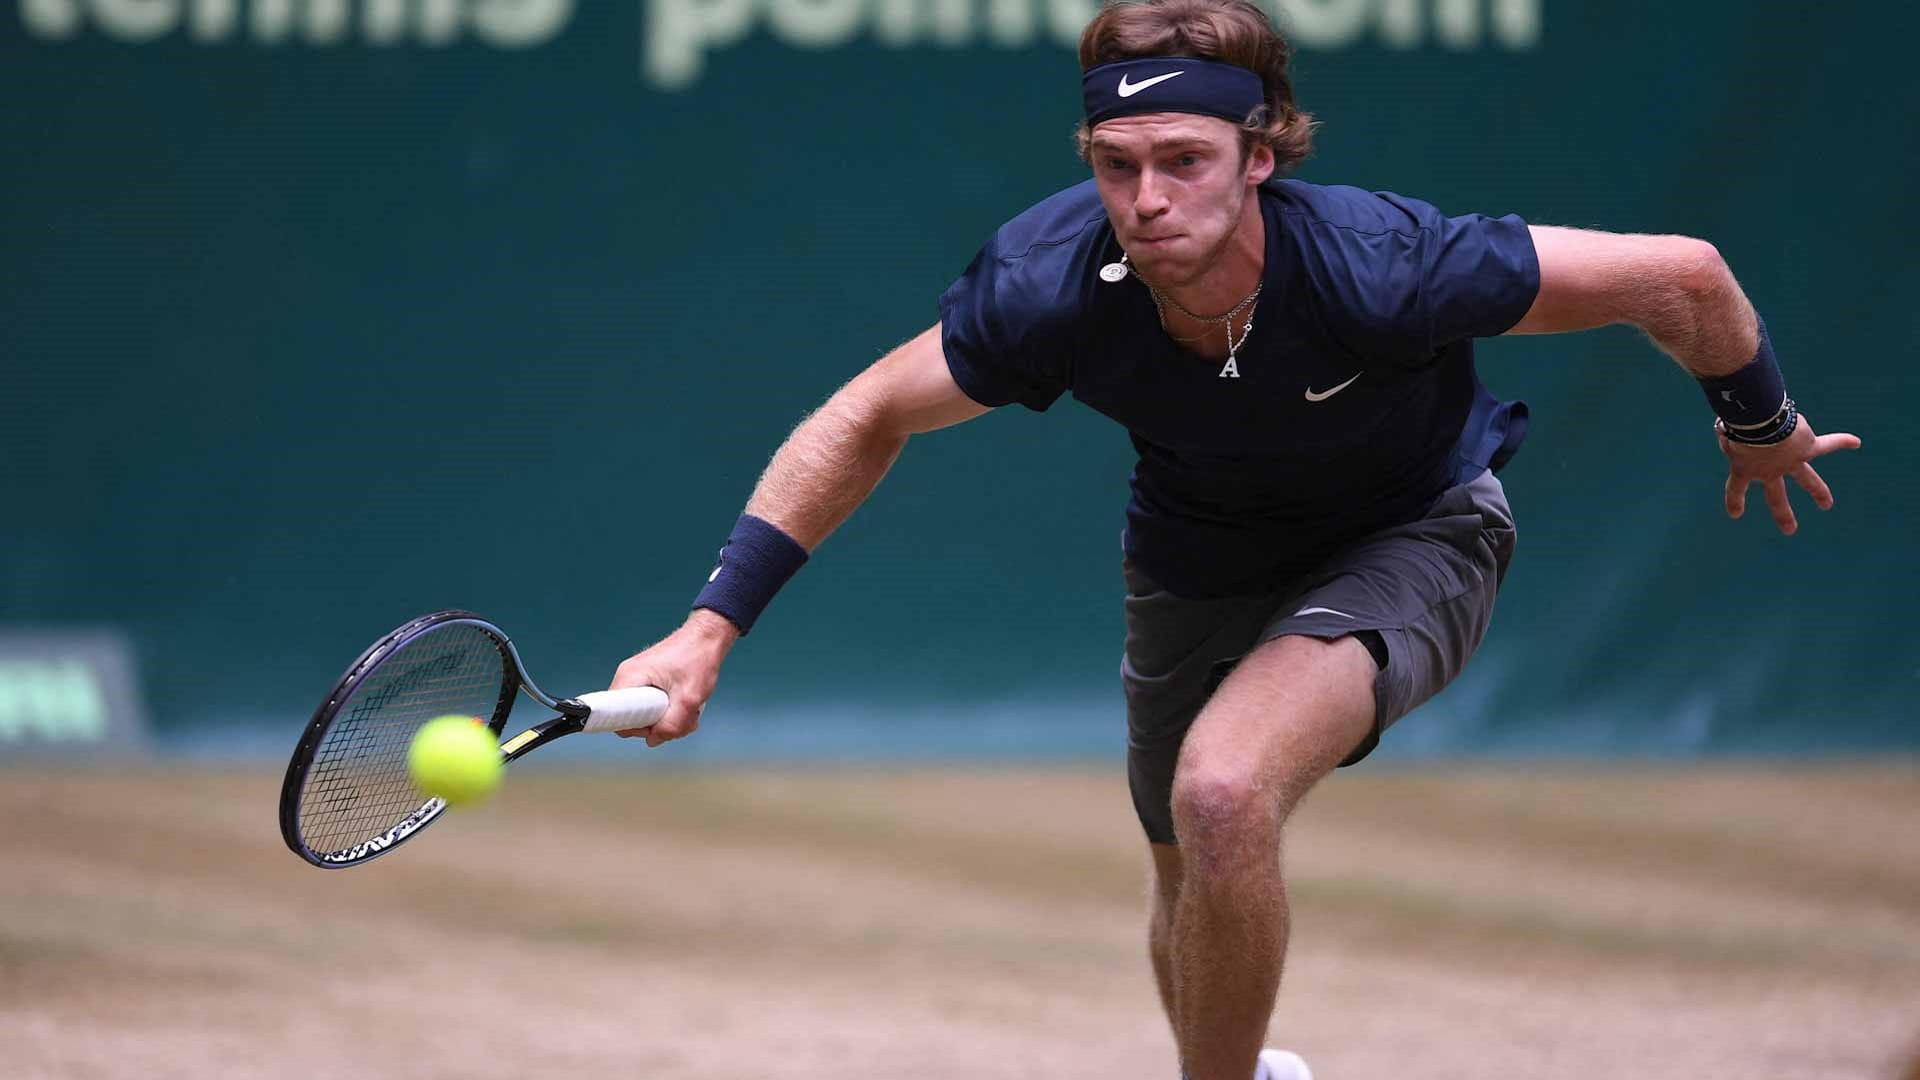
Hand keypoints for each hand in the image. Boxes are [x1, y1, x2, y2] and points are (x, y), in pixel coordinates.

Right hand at [608, 609, 739, 745]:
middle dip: (658, 726)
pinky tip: (687, 706)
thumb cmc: (698, 658)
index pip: (615, 717)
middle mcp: (629, 678)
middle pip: (631, 718)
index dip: (636, 729)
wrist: (708, 637)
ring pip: (645, 714)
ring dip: (669, 719)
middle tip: (682, 720)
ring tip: (690, 711)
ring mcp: (638, 679)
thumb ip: (671, 724)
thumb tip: (653, 741)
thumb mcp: (689, 698)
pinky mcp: (649, 682)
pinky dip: (671, 711)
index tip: (658, 727)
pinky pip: (652, 706)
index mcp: (630, 677)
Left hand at [1718, 414, 1860, 533]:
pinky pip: (1828, 445)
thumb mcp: (1726, 430)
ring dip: (1818, 492)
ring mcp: (1790, 463)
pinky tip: (1855, 442)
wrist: (1759, 425)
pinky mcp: (1807, 448)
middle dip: (1783, 513)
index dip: (1735, 501)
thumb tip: (1725, 425)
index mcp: (1744, 469)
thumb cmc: (1738, 426)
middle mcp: (1769, 471)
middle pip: (1776, 496)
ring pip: (1807, 480)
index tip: (1735, 515)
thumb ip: (1725, 432)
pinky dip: (1841, 441)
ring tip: (1826, 504)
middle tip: (1790, 530)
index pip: (1736, 488)